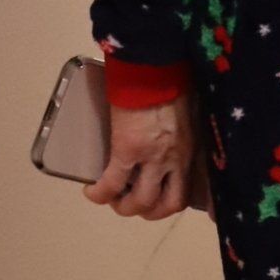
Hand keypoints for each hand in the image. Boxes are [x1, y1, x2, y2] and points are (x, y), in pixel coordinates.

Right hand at [85, 92, 197, 219]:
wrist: (153, 67)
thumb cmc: (172, 82)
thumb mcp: (188, 113)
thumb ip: (181, 131)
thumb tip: (173, 136)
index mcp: (188, 150)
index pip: (186, 191)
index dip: (168, 204)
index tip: (156, 200)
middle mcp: (174, 160)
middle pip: (167, 205)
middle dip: (147, 211)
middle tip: (131, 201)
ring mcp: (151, 157)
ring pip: (141, 202)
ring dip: (123, 207)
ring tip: (111, 198)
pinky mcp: (127, 149)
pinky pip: (111, 183)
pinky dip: (99, 193)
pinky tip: (90, 191)